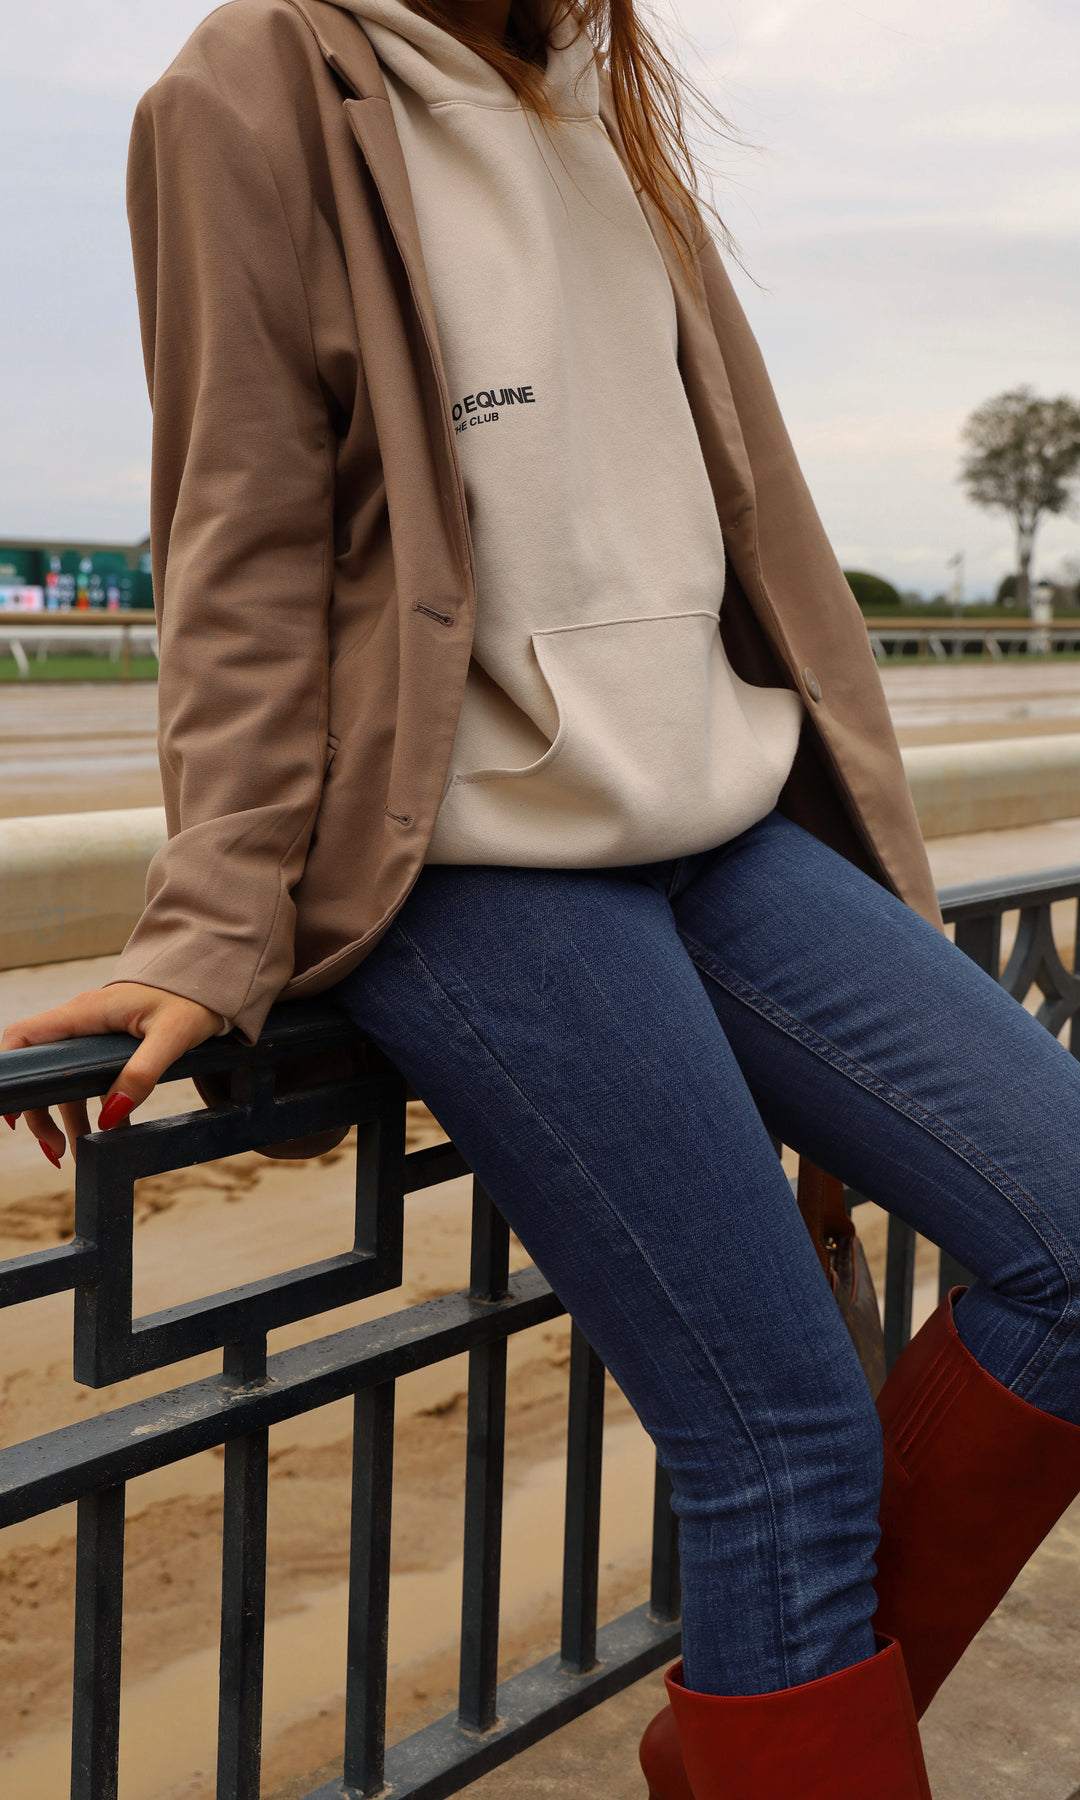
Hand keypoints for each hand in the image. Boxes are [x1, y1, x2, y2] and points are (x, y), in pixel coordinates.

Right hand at [0, 984, 221, 1165]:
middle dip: (42, 1113)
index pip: (24, 1038)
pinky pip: (88, 1077)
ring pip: (65, 1079)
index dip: (8, 1074)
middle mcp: (82, 1020)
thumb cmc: (193, 997)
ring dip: (68, 1117)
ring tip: (76, 1153)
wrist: (212, 977)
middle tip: (58, 1152)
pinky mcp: (109, 1042)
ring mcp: (94, 1031)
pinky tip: (106, 1131)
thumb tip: (110, 1117)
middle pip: (41, 1070)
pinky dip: (92, 1106)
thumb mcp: (173, 1037)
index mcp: (86, 1013)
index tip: (13, 1116)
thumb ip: (142, 1073)